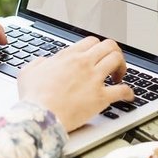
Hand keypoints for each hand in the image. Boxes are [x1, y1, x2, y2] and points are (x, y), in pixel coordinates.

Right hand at [17, 37, 133, 131]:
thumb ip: (39, 62)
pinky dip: (128, 92)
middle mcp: (84, 63)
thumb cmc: (33, 97)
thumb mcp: (28, 72)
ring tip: (119, 76)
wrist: (40, 116)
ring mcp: (94, 79)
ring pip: (117, 60)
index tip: (98, 55)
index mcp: (69, 56)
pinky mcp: (101, 97)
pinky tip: (128, 95)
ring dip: (122, 66)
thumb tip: (45, 62)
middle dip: (114, 52)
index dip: (97, 47)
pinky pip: (122, 90)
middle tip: (113, 63)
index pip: (91, 41)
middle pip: (109, 46)